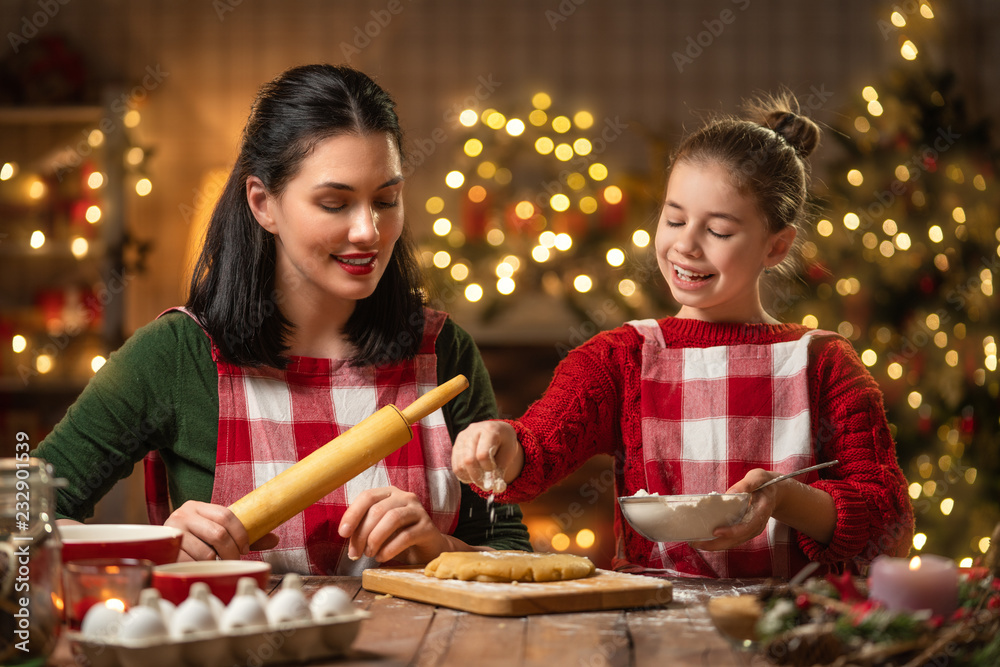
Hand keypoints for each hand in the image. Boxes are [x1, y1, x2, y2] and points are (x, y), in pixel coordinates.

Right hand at [165, 500, 278, 560]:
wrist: (156, 547)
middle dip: (232, 551)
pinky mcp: (166, 552)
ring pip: (205, 552)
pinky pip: (191, 564)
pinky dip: (202, 569)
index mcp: (196, 506)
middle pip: (218, 533)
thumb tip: (275, 539)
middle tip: (234, 559)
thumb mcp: (215, 531)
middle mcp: (182, 515)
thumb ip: (243, 535)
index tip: (245, 548)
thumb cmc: (194, 540)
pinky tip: (203, 568)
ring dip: (216, 562)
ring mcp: (172, 533)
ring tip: (217, 563)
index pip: (226, 515)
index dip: (241, 533)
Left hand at [337, 487, 454, 563]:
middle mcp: (405, 497)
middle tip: (355, 553)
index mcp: (390, 494)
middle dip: (362, 533)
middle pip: (377, 510)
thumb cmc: (398, 538)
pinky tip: (382, 557)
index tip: (342, 533)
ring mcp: (418, 511)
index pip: (367, 496)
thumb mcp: (378, 530)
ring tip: (370, 554)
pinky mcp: (428, 527)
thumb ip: (363, 527)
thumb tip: (346, 534)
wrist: (427, 550)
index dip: (352, 514)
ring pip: (392, 518)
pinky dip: (390, 549)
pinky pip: (406, 536)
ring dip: (375, 539)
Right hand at [451, 421, 523, 491]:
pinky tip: (473, 477)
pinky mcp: (456, 445)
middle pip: (469, 460)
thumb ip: (502, 469)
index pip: (482, 454)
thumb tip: (497, 488)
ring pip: (460, 465)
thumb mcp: (509, 452)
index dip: (488, 468)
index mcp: (489, 430)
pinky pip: (455, 466)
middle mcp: (472, 431)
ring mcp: (462, 438)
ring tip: (481, 481)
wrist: (497, 431)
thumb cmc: (505, 442)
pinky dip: (463, 476)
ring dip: (470, 478)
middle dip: (478, 477)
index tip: (495, 471)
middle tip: (486, 486)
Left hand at [688, 469, 780, 550]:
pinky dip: (719, 541)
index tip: (716, 531)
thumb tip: (730, 493)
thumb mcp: (758, 477)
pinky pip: (732, 539)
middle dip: (717, 543)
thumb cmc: (764, 483)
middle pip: (738, 539)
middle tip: (696, 542)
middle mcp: (757, 524)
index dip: (732, 531)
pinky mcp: (745, 530)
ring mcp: (752, 529)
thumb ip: (747, 484)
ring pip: (734, 542)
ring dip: (715, 545)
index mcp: (762, 511)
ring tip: (696, 543)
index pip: (748, 526)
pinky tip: (704, 539)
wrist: (774, 492)